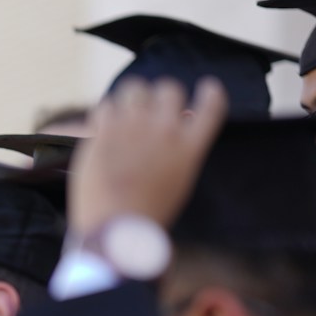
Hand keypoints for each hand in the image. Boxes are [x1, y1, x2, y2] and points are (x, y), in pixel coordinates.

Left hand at [68, 76, 228, 236]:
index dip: (210, 92)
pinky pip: (105, 105)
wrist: (116, 227)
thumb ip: (181, 153)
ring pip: (134, 88)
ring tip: (127, 109)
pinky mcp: (103, 132)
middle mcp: (165, 130)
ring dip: (132, 97)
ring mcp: (132, 128)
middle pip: (169, 88)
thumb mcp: (179, 183)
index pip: (212, 105)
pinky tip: (105, 124)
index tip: (207, 88)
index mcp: (190, 147)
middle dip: (161, 96)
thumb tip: (178, 130)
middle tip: (152, 108)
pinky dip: (106, 112)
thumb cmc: (149, 213)